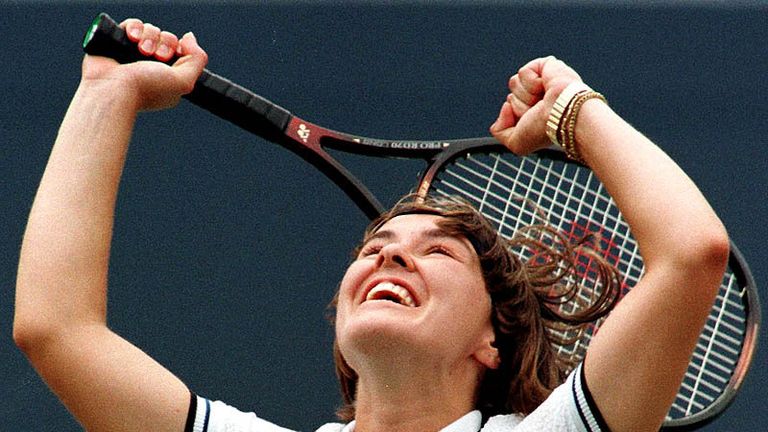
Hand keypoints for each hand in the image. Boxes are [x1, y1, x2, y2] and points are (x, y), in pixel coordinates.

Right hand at [80, 19, 207, 111]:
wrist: (113, 89)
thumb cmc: (146, 89)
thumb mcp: (184, 81)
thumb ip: (197, 60)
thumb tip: (190, 38)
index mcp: (168, 76)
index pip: (180, 51)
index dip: (179, 49)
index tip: (171, 57)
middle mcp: (152, 65)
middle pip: (167, 38)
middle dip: (164, 43)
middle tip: (155, 56)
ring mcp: (134, 54)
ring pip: (151, 30)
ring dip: (149, 37)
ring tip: (141, 49)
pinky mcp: (117, 44)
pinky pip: (133, 25)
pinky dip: (134, 28)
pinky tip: (131, 38)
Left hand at [489, 56, 581, 154]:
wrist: (562, 114)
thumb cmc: (544, 129)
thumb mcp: (517, 143)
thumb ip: (500, 131)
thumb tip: (505, 105)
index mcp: (535, 112)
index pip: (510, 107)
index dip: (517, 115)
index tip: (535, 120)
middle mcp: (539, 96)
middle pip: (511, 96)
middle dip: (521, 105)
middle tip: (540, 108)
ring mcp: (544, 80)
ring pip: (514, 83)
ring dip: (526, 94)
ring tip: (543, 98)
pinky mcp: (547, 65)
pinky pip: (523, 72)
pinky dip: (531, 81)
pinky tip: (546, 86)